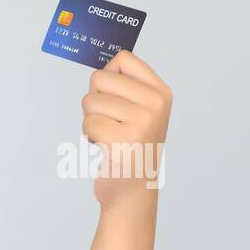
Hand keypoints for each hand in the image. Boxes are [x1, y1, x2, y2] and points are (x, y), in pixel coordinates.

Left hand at [80, 50, 172, 219]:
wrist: (132, 190)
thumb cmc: (130, 148)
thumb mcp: (138, 111)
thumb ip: (123, 86)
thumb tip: (102, 65)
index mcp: (160, 93)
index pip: (123, 59)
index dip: (107, 76)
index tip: (112, 96)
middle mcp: (155, 105)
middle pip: (100, 78)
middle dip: (94, 100)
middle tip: (108, 120)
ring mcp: (141, 122)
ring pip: (91, 101)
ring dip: (90, 120)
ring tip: (108, 135)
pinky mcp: (122, 141)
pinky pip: (88, 123)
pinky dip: (89, 135)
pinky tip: (105, 146)